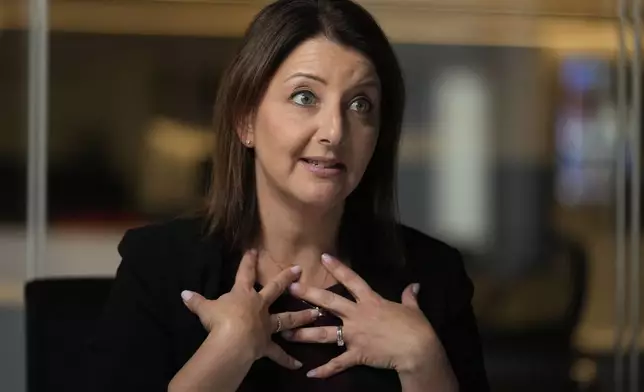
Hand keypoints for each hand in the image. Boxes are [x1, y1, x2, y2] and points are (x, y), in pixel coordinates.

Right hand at [181, 249, 318, 369]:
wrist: (233, 340)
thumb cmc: (220, 320)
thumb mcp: (205, 309)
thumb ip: (196, 301)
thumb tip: (183, 293)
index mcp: (243, 294)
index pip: (245, 273)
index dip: (248, 262)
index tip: (254, 250)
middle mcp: (259, 306)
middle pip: (275, 289)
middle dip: (287, 278)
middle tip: (299, 269)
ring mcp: (266, 324)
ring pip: (287, 318)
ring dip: (301, 316)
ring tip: (316, 314)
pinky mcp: (266, 343)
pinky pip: (278, 353)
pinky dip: (287, 359)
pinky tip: (298, 364)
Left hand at [284, 254, 448, 378]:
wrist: (417, 350)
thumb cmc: (416, 328)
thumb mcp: (413, 309)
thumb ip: (409, 296)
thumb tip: (414, 285)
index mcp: (371, 301)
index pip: (352, 280)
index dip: (338, 268)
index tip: (323, 257)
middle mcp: (358, 315)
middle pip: (329, 302)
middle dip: (308, 295)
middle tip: (290, 288)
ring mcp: (355, 335)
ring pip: (324, 333)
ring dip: (304, 333)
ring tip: (286, 332)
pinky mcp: (357, 354)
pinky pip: (337, 363)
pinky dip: (324, 370)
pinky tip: (310, 373)